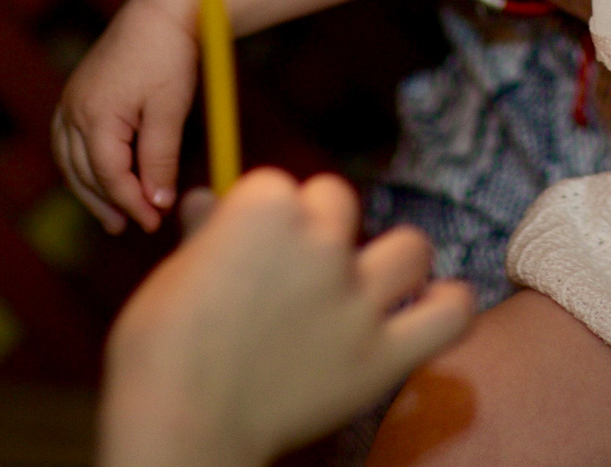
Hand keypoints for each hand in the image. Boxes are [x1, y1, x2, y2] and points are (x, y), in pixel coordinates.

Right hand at [55, 0, 197, 232]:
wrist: (162, 9)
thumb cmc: (170, 56)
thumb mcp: (170, 110)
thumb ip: (160, 158)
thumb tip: (157, 202)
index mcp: (96, 115)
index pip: (108, 175)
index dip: (130, 203)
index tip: (154, 221)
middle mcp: (74, 110)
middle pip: (83, 173)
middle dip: (107, 203)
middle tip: (133, 226)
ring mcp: (71, 101)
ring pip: (70, 160)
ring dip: (89, 190)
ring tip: (112, 215)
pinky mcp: (77, 94)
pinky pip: (68, 142)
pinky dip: (82, 166)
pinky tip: (97, 178)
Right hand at [98, 169, 475, 466]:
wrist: (180, 424)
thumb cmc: (160, 351)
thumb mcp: (174, 274)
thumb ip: (206, 233)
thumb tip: (206, 200)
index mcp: (265, 208)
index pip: (280, 186)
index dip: (265, 217)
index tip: (249, 248)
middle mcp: (321, 242)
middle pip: (340, 204)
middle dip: (321, 229)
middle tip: (297, 272)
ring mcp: (358, 298)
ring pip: (410, 248)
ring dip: (392, 261)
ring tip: (369, 284)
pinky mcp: (384, 354)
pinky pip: (449, 315)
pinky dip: (448, 307)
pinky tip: (431, 306)